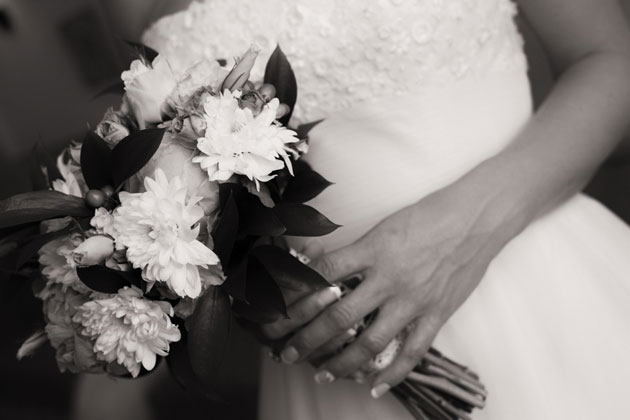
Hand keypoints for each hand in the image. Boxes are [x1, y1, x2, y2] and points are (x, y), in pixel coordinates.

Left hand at [262, 181, 518, 396]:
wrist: (476, 218)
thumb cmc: (428, 216)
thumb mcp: (383, 226)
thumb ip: (352, 251)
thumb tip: (315, 263)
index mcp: (372, 249)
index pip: (322, 277)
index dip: (294, 298)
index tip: (276, 315)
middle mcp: (388, 277)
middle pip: (338, 315)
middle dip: (307, 339)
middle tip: (285, 354)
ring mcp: (413, 299)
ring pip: (370, 342)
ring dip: (341, 363)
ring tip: (322, 374)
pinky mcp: (436, 314)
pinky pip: (412, 352)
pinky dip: (392, 374)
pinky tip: (374, 386)